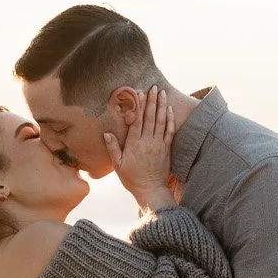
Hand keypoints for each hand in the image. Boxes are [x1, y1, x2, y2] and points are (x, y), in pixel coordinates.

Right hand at [104, 85, 175, 213]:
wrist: (151, 190)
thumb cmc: (132, 179)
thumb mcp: (118, 166)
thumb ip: (113, 149)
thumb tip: (106, 133)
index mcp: (134, 144)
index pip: (136, 121)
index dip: (138, 106)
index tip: (139, 93)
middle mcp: (147, 142)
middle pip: (150, 117)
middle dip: (151, 101)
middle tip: (153, 87)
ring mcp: (159, 144)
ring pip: (161, 121)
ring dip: (161, 106)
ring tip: (162, 92)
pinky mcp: (167, 149)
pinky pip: (170, 131)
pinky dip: (170, 119)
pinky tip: (169, 109)